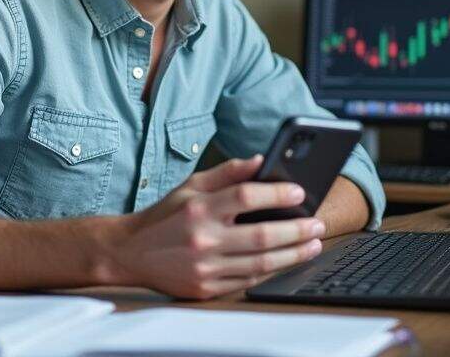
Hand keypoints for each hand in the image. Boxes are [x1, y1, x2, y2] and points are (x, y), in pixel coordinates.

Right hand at [105, 155, 326, 298]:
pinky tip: (288, 260)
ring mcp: (205, 267)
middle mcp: (203, 239)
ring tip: (313, 243)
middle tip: (318, 224)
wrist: (131, 253)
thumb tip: (261, 160)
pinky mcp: (206, 288)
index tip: (300, 193)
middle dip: (297, 230)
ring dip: (294, 254)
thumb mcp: (191, 185)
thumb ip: (227, 172)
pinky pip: (249, 281)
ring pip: (261, 263)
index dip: (277, 194)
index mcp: (199, 208)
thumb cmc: (166, 215)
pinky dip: (272, 271)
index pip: (245, 196)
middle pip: (262, 235)